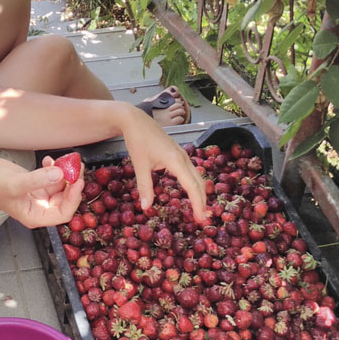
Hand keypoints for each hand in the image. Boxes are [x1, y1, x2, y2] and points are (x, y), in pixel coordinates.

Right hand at [0, 156, 84, 228]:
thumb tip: (60, 174)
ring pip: (61, 187)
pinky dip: (54, 168)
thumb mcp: (16, 183)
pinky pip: (52, 178)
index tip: (77, 181)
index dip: (73, 198)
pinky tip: (49, 160)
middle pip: (65, 199)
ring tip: (65, 159)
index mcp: (36, 215)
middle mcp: (39, 208)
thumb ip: (39, 180)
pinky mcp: (36, 184)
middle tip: (76, 166)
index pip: (64, 213)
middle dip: (72, 183)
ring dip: (65, 173)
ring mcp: (38, 196)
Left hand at [117, 104, 207, 222]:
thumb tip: (146, 207)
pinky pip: (191, 171)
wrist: (135, 120)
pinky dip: (194, 184)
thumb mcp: (139, 165)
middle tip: (203, 219)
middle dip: (203, 201)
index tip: (200, 219)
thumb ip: (144, 186)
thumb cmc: (138, 140)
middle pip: (199, 182)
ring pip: (197, 176)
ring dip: (200, 193)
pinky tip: (190, 192)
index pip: (192, 186)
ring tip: (199, 209)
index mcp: (176, 160)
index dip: (197, 204)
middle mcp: (183, 157)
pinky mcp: (179, 153)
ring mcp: (182, 154)